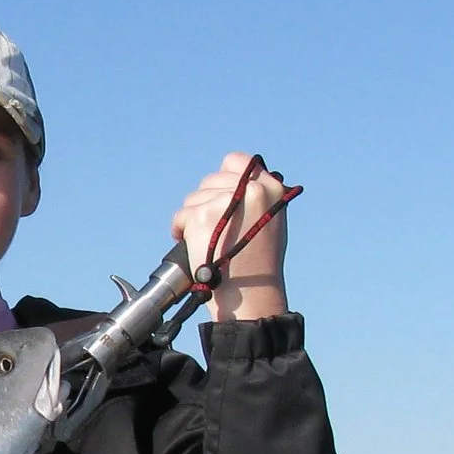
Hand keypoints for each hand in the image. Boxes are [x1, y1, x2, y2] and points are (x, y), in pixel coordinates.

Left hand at [171, 153, 290, 322]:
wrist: (250, 293)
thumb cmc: (260, 263)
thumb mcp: (271, 221)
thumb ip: (256, 198)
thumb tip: (234, 182)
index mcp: (271, 188)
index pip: (236, 160)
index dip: (224, 176)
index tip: (219, 192)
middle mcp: (251, 190)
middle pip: (210, 180)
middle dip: (206, 203)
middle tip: (215, 229)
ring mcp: (225, 201)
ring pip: (194, 198)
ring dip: (194, 218)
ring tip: (209, 242)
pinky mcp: (202, 216)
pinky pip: (181, 216)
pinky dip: (182, 230)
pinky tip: (195, 246)